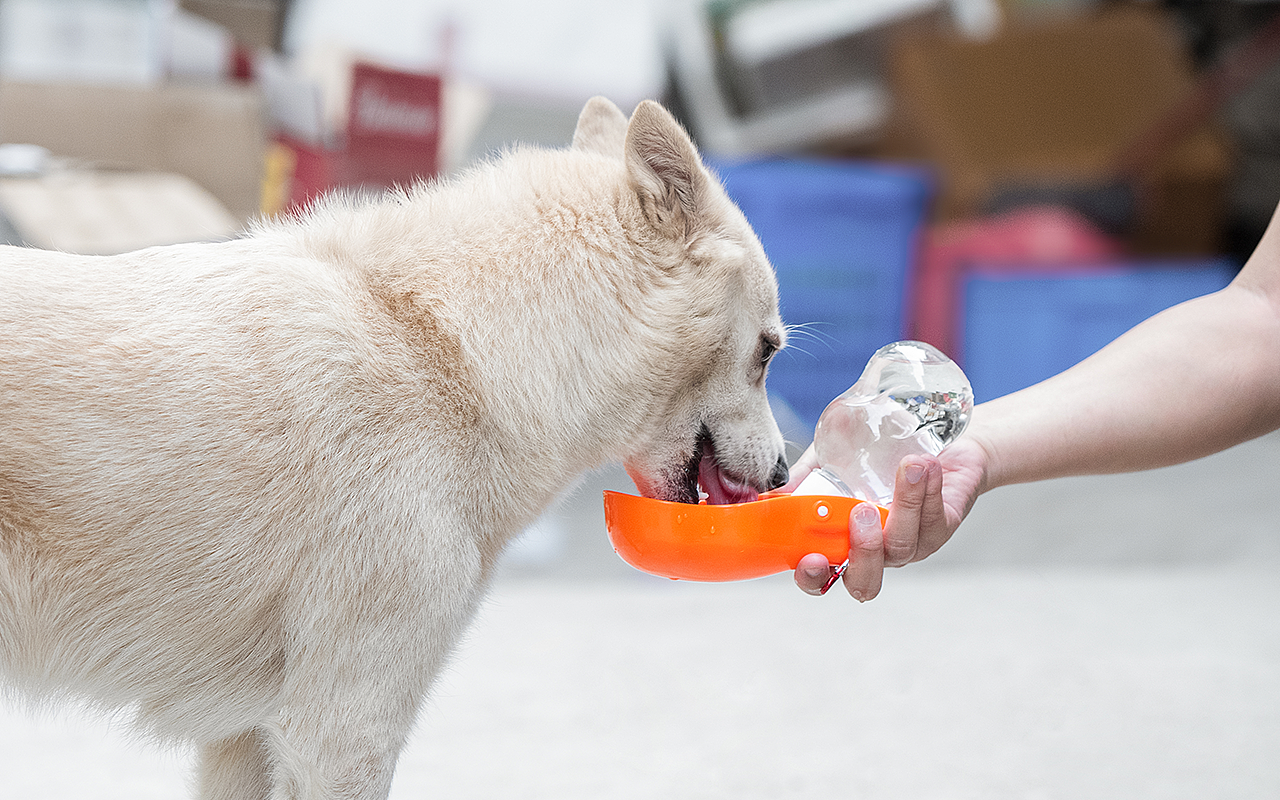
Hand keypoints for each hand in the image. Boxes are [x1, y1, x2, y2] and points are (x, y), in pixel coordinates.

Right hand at [791, 436, 988, 599]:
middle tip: (861, 513)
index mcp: (841, 544)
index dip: (812, 578)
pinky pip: (933, 519)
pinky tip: (924, 464)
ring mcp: (909, 545)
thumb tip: (776, 492)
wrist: (929, 442)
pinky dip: (929, 489)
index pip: (820, 579)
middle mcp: (874, 554)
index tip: (812, 558)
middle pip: (865, 583)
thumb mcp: (829, 462)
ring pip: (902, 546)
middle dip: (863, 553)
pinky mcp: (941, 528)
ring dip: (905, 506)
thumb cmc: (872, 459)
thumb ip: (804, 477)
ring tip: (907, 467)